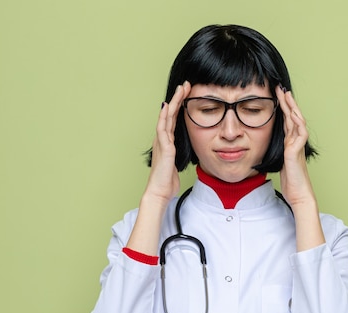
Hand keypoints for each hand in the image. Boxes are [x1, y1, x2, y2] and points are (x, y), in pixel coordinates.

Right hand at [126, 81, 191, 255]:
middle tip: (185, 84)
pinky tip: (169, 107)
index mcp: (167, 142)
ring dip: (174, 102)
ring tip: (181, 89)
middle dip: (178, 98)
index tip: (188, 94)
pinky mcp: (163, 148)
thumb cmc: (167, 181)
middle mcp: (163, 139)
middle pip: (170, 114)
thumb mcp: (177, 164)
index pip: (174, 119)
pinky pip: (163, 129)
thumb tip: (185, 152)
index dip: (180, 106)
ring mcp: (162, 142)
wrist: (159, 192)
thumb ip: (178, 155)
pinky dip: (165, 117)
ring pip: (166, 117)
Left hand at [275, 85, 314, 207]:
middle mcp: (295, 142)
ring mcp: (297, 146)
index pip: (286, 121)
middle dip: (286, 102)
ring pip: (297, 122)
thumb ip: (277, 151)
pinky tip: (294, 115)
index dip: (282, 108)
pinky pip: (299, 134)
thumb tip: (265, 145)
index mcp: (290, 143)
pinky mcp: (296, 152)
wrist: (299, 193)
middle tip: (281, 88)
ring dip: (292, 108)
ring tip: (287, 95)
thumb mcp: (279, 162)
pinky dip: (297, 124)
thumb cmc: (291, 181)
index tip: (276, 96)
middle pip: (292, 117)